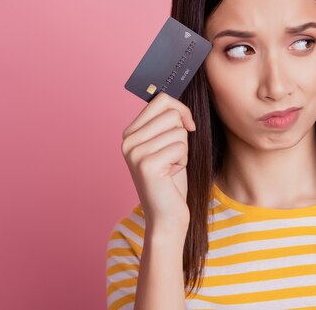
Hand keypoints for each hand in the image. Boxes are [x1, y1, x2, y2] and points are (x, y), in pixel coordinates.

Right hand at [120, 91, 196, 231]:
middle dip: (183, 134)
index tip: (188, 126)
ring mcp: (135, 152)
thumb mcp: (168, 145)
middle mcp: (128, 140)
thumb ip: (168, 122)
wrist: (166, 215)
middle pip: (172, 114)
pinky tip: (171, 175)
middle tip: (174, 156)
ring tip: (171, 167)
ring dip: (183, 151)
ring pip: (179, 131)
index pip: (161, 99)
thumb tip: (178, 101)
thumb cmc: (171, 180)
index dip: (181, 110)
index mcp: (130, 132)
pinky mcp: (146, 164)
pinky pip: (180, 147)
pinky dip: (183, 161)